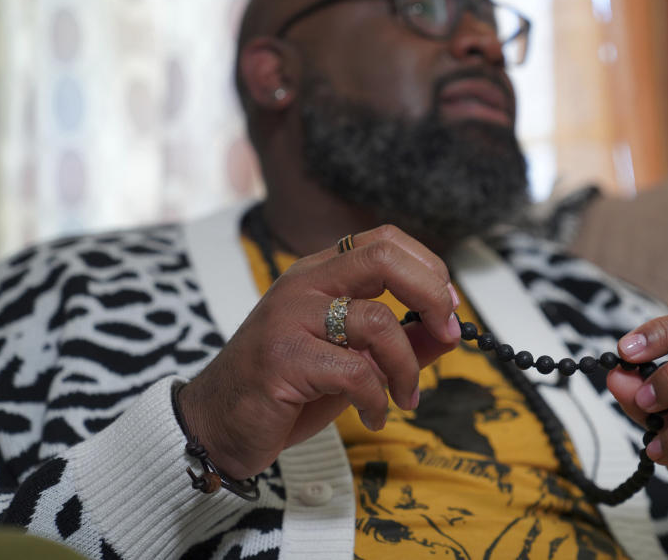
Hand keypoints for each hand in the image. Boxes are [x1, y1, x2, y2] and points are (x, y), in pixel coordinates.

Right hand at [178, 225, 459, 479]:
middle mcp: (304, 285)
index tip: (448, 309)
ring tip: (405, 398)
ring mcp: (289, 317)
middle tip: (447, 332)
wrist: (217, 425)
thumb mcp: (353, 360)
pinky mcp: (282, 358)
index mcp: (320, 275)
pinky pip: (354, 371)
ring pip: (376, 321)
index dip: (428, 268)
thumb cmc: (286, 388)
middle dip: (430, 294)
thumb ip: (400, 343)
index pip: (384, 241)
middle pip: (383, 258)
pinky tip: (373, 416)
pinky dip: (377, 400)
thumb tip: (450, 332)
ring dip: (407, 367)